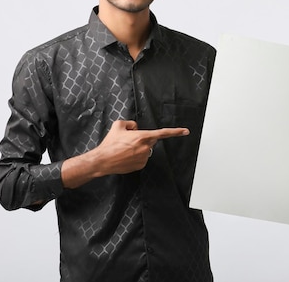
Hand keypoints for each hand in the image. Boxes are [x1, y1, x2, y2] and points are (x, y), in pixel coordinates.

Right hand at [62, 120, 188, 187]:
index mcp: (142, 136)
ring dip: (138, 148)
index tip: (185, 131)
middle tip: (129, 141)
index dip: (175, 132)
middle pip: (150, 140)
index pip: (163, 133)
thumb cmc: (110, 143)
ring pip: (145, 150)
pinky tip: (126, 156)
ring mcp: (144, 158)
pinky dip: (136, 156)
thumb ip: (130, 123)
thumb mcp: (118, 126)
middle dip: (143, 139)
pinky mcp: (141, 165)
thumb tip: (135, 128)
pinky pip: (142, 158)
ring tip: (124, 149)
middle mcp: (145, 147)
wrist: (103, 160)